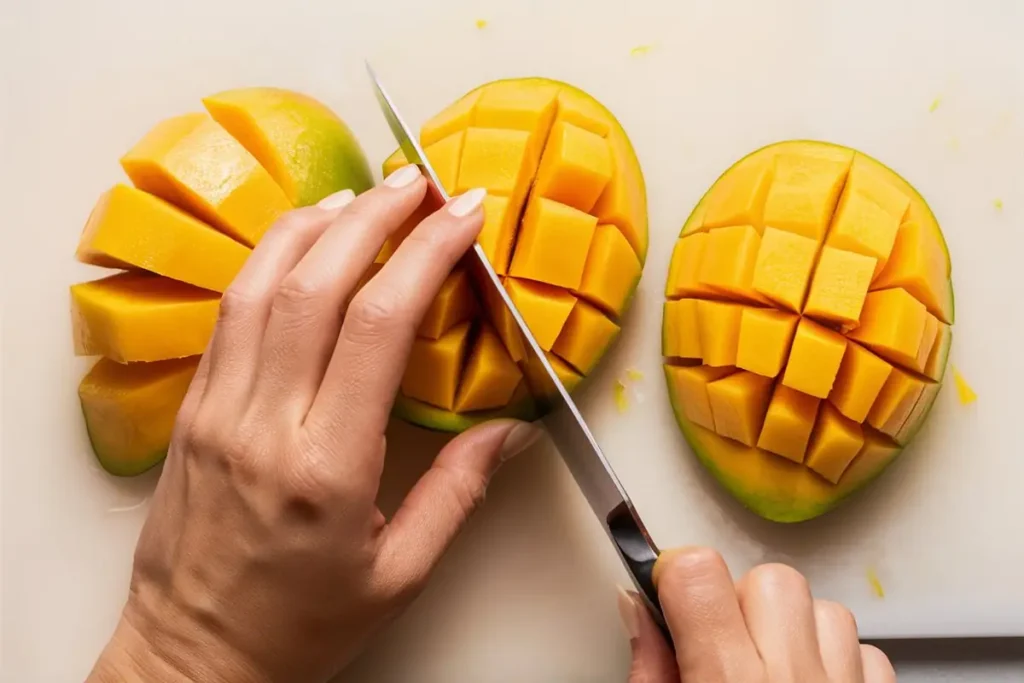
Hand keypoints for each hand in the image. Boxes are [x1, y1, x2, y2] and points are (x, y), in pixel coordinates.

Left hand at [87, 165, 539, 682]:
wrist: (194, 658)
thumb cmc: (298, 627)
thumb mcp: (400, 574)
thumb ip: (459, 493)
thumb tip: (512, 433)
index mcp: (326, 467)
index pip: (378, 325)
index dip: (426, 255)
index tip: (464, 216)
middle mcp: (264, 425)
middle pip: (316, 284)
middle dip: (375, 216)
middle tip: (419, 182)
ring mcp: (218, 411)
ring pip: (259, 285)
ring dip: (316, 225)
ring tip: (364, 195)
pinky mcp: (193, 410)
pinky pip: (228, 313)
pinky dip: (268, 261)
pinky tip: (303, 243)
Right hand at [620, 548, 895, 681]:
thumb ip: (648, 668)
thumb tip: (635, 606)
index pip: (699, 572)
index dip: (677, 572)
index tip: (670, 592)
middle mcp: (791, 680)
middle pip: (770, 579)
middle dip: (740, 601)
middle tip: (721, 650)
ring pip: (825, 608)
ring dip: (794, 631)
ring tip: (770, 675)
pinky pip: (868, 652)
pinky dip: (838, 663)